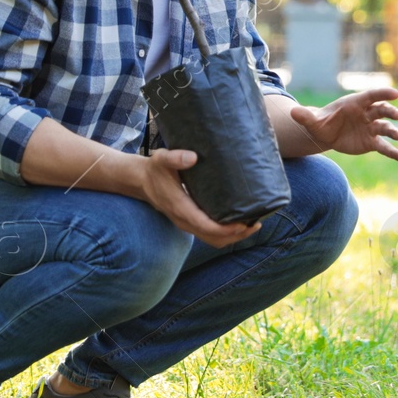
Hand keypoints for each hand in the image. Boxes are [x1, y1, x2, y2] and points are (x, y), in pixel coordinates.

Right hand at [137, 149, 261, 247]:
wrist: (142, 181)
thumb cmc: (155, 169)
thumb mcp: (162, 159)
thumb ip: (175, 157)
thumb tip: (193, 157)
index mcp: (180, 208)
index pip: (205, 226)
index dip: (225, 229)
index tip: (243, 223)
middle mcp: (184, 221)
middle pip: (214, 238)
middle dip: (236, 235)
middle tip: (255, 223)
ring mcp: (187, 224)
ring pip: (213, 239)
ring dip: (233, 236)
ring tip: (252, 224)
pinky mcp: (190, 223)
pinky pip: (210, 235)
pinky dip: (226, 234)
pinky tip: (239, 222)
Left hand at [289, 88, 397, 161]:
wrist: (326, 134)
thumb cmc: (321, 123)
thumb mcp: (312, 121)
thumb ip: (305, 116)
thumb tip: (292, 112)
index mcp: (355, 103)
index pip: (371, 96)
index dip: (383, 93)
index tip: (394, 94)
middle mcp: (366, 114)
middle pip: (381, 110)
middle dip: (389, 111)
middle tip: (396, 115)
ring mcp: (371, 128)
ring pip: (385, 128)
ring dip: (393, 131)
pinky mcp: (372, 142)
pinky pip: (385, 147)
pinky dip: (394, 152)